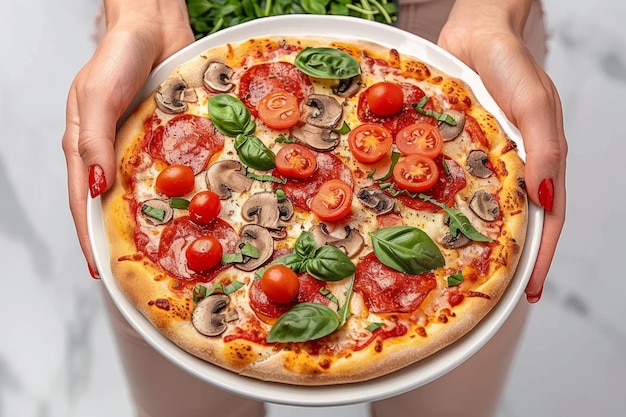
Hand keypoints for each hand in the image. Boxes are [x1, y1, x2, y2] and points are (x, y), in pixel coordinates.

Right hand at [61, 0, 193, 277]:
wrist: (155, 26)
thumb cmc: (117, 56)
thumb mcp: (97, 97)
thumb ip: (93, 141)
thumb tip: (97, 189)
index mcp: (86, 147)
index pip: (84, 203)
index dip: (90, 238)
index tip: (101, 269)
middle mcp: (114, 153)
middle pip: (116, 205)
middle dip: (124, 237)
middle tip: (142, 268)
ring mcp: (142, 148)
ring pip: (147, 193)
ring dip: (156, 220)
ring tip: (172, 250)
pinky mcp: (168, 140)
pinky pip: (174, 171)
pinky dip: (182, 193)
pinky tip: (196, 211)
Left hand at [439, 0, 566, 302]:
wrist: (474, 32)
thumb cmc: (510, 62)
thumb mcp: (533, 103)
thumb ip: (544, 147)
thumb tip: (546, 197)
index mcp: (540, 160)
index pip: (547, 219)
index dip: (541, 257)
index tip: (528, 290)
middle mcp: (511, 166)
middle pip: (513, 221)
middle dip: (506, 259)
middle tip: (489, 293)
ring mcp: (482, 160)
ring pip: (479, 208)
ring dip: (471, 238)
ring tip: (454, 269)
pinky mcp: (454, 149)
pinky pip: (449, 183)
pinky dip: (441, 205)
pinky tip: (426, 223)